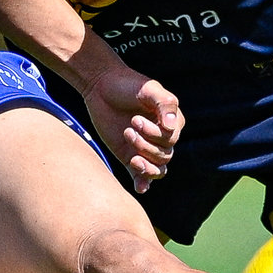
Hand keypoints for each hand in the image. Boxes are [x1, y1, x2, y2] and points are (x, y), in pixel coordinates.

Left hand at [77, 57, 182, 194]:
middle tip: (128, 129)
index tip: (135, 119)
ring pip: (157, 169)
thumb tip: (171, 126)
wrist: (101, 86)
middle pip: (164, 156)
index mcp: (171, 123)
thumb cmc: (128, 84)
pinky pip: (142, 176)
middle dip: (145, 146)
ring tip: (128, 146)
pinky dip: (144, 183)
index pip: (171, 140)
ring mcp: (146, 149)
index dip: (154, 135)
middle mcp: (161, 138)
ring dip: (144, 163)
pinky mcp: (129, 156)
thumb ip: (164, 105)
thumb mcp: (149, 89)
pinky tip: (141, 187)